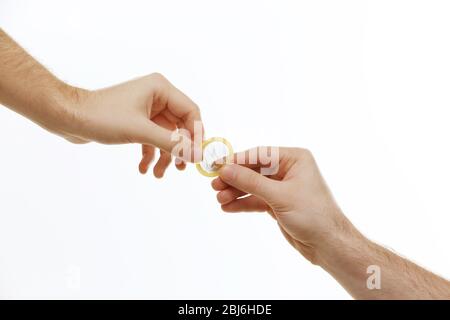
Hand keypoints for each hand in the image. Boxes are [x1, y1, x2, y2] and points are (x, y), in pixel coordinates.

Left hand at [63, 73, 202, 177]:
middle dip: (178, 149)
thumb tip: (197, 156)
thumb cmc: (102, 117)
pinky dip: (150, 154)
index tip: (198, 157)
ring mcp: (146, 109)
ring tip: (158, 174)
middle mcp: (156, 96)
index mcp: (160, 89)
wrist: (68, 117)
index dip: (197, 135)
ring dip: (164, 156)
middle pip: (180, 126)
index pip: (191, 112)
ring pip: (166, 136)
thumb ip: (172, 143)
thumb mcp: (141, 132)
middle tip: (181, 169)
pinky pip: (151, 139)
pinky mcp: (136, 121)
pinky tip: (143, 168)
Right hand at [211, 147, 354, 262]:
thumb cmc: (312, 214)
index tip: (217, 166)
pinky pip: (256, 200)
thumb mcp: (279, 195)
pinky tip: (228, 207)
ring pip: (253, 186)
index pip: (259, 155)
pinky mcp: (278, 204)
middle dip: (234, 179)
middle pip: (253, 170)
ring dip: (236, 192)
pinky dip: (243, 203)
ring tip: (219, 200)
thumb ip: (250, 181)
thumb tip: (224, 169)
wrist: (328, 244)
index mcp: (294, 159)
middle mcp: (288, 170)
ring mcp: (282, 188)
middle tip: (214, 186)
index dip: (237, 160)